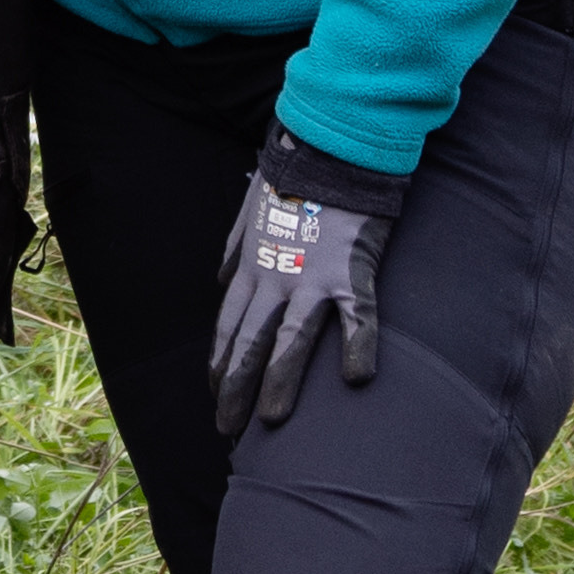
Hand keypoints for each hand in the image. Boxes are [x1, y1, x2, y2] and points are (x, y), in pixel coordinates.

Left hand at [207, 151, 385, 446]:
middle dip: (234, 389)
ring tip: (270, 421)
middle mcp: (272, 278)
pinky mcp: (349, 269)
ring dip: (277, 383)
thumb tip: (220, 277)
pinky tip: (357, 378)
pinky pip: (356, 316)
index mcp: (251, 266)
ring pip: (288, 341)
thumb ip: (235, 248)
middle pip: (247, 343)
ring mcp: (309, 277)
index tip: (216, 394)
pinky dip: (357, 345)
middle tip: (228, 430)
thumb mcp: (251, 210)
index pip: (228, 326)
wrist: (331, 142)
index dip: (220, 364)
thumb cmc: (294, 175)